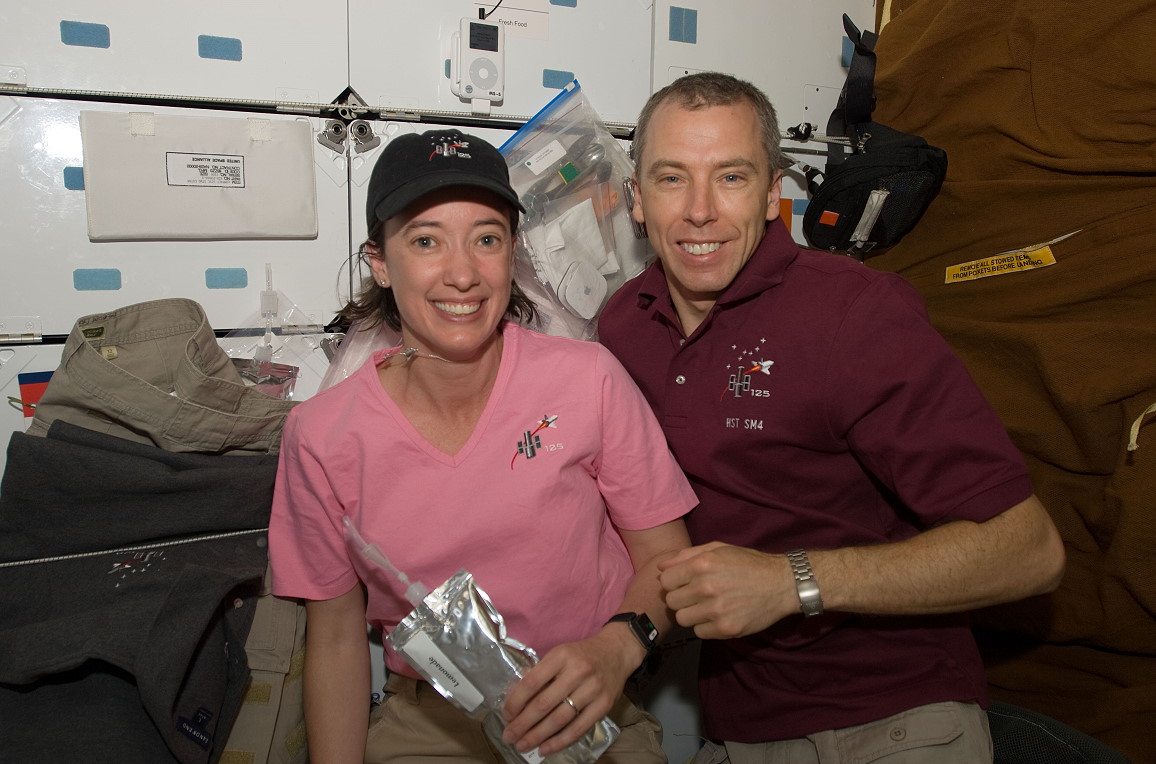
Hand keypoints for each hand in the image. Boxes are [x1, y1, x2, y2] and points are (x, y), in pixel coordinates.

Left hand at [500, 630, 637, 755]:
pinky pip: (578, 728)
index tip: (506, 715)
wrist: (617, 652)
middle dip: (522, 724)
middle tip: (509, 736)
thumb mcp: (560, 654)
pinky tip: (545, 748)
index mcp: (561, 656)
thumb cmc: (582, 655)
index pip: (532, 682)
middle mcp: (577, 671)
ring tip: (523, 745)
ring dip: (537, 735)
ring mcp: (592, 689)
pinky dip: (560, 741)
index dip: (516, 702)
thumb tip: (515, 698)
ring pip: (559, 719)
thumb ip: (541, 673)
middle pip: (543, 704)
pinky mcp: (604, 705)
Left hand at [658, 541, 795, 638]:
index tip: (684, 583)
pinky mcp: (726, 628)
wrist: (782, 584)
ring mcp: (716, 610)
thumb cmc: (749, 564)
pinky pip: (699, 633)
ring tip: (707, 606)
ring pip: (682, 619)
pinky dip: (706, 626)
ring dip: (691, 613)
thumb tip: (661, 567)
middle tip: (696, 595)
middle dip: (681, 598)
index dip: (674, 582)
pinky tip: (718, 616)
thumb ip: (687, 556)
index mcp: (702, 564)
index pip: (666, 581)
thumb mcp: (718, 549)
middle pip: (672, 601)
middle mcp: (706, 587)